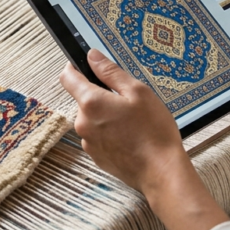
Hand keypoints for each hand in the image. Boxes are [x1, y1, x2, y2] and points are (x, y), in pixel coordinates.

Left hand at [60, 50, 186, 192]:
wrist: (161, 172)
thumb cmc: (154, 132)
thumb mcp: (138, 92)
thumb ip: (111, 72)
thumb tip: (92, 56)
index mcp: (91, 103)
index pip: (67, 78)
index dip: (74, 67)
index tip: (85, 65)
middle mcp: (83, 123)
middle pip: (84, 99)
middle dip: (101, 95)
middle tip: (127, 100)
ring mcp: (88, 142)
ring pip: (92, 118)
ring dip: (106, 115)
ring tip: (132, 121)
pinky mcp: (96, 156)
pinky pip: (98, 135)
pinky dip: (110, 132)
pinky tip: (130, 136)